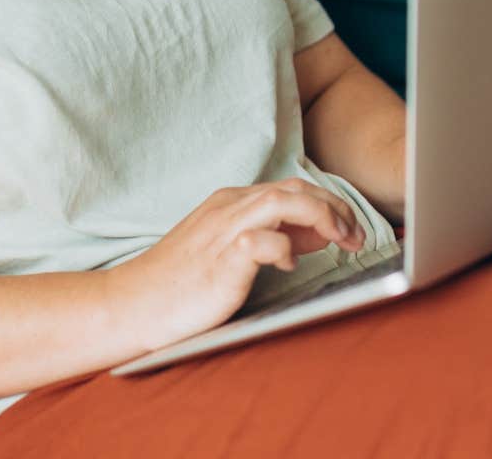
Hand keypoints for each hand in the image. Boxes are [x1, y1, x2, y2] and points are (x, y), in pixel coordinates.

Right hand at [105, 177, 367, 354]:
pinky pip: (263, 241)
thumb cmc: (181, 282)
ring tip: (341, 240)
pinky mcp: (222, 259)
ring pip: (284, 201)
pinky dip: (284, 248)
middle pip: (295, 189)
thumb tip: (316, 235)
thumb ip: (269, 236)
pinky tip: (291, 263)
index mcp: (231, 202)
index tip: (350, 227)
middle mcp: (229, 208)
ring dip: (322, 217)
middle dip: (335, 208)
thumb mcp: (228, 249)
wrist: (134, 303)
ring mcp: (224, 230)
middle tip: (357, 235)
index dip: (328, 203)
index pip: (292, 187)